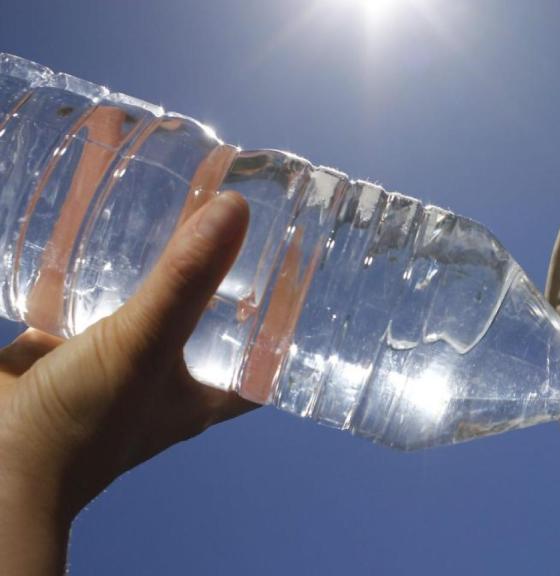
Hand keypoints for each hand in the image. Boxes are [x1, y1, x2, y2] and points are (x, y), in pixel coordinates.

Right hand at [0, 192, 256, 573]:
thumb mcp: (146, 344)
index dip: (286, 324)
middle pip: (209, 326)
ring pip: (149, 312)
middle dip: (222, 283)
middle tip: (240, 225)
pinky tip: (104, 233)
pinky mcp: (63, 353)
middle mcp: (163, 382)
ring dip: (161, 274)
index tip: (302, 275)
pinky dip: (98, 274)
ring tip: (181, 215)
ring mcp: (113, 368)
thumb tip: (237, 209)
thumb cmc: (83, 422)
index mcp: (202, 396)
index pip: (264, 361)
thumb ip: (186, 281)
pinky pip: (90, 307)